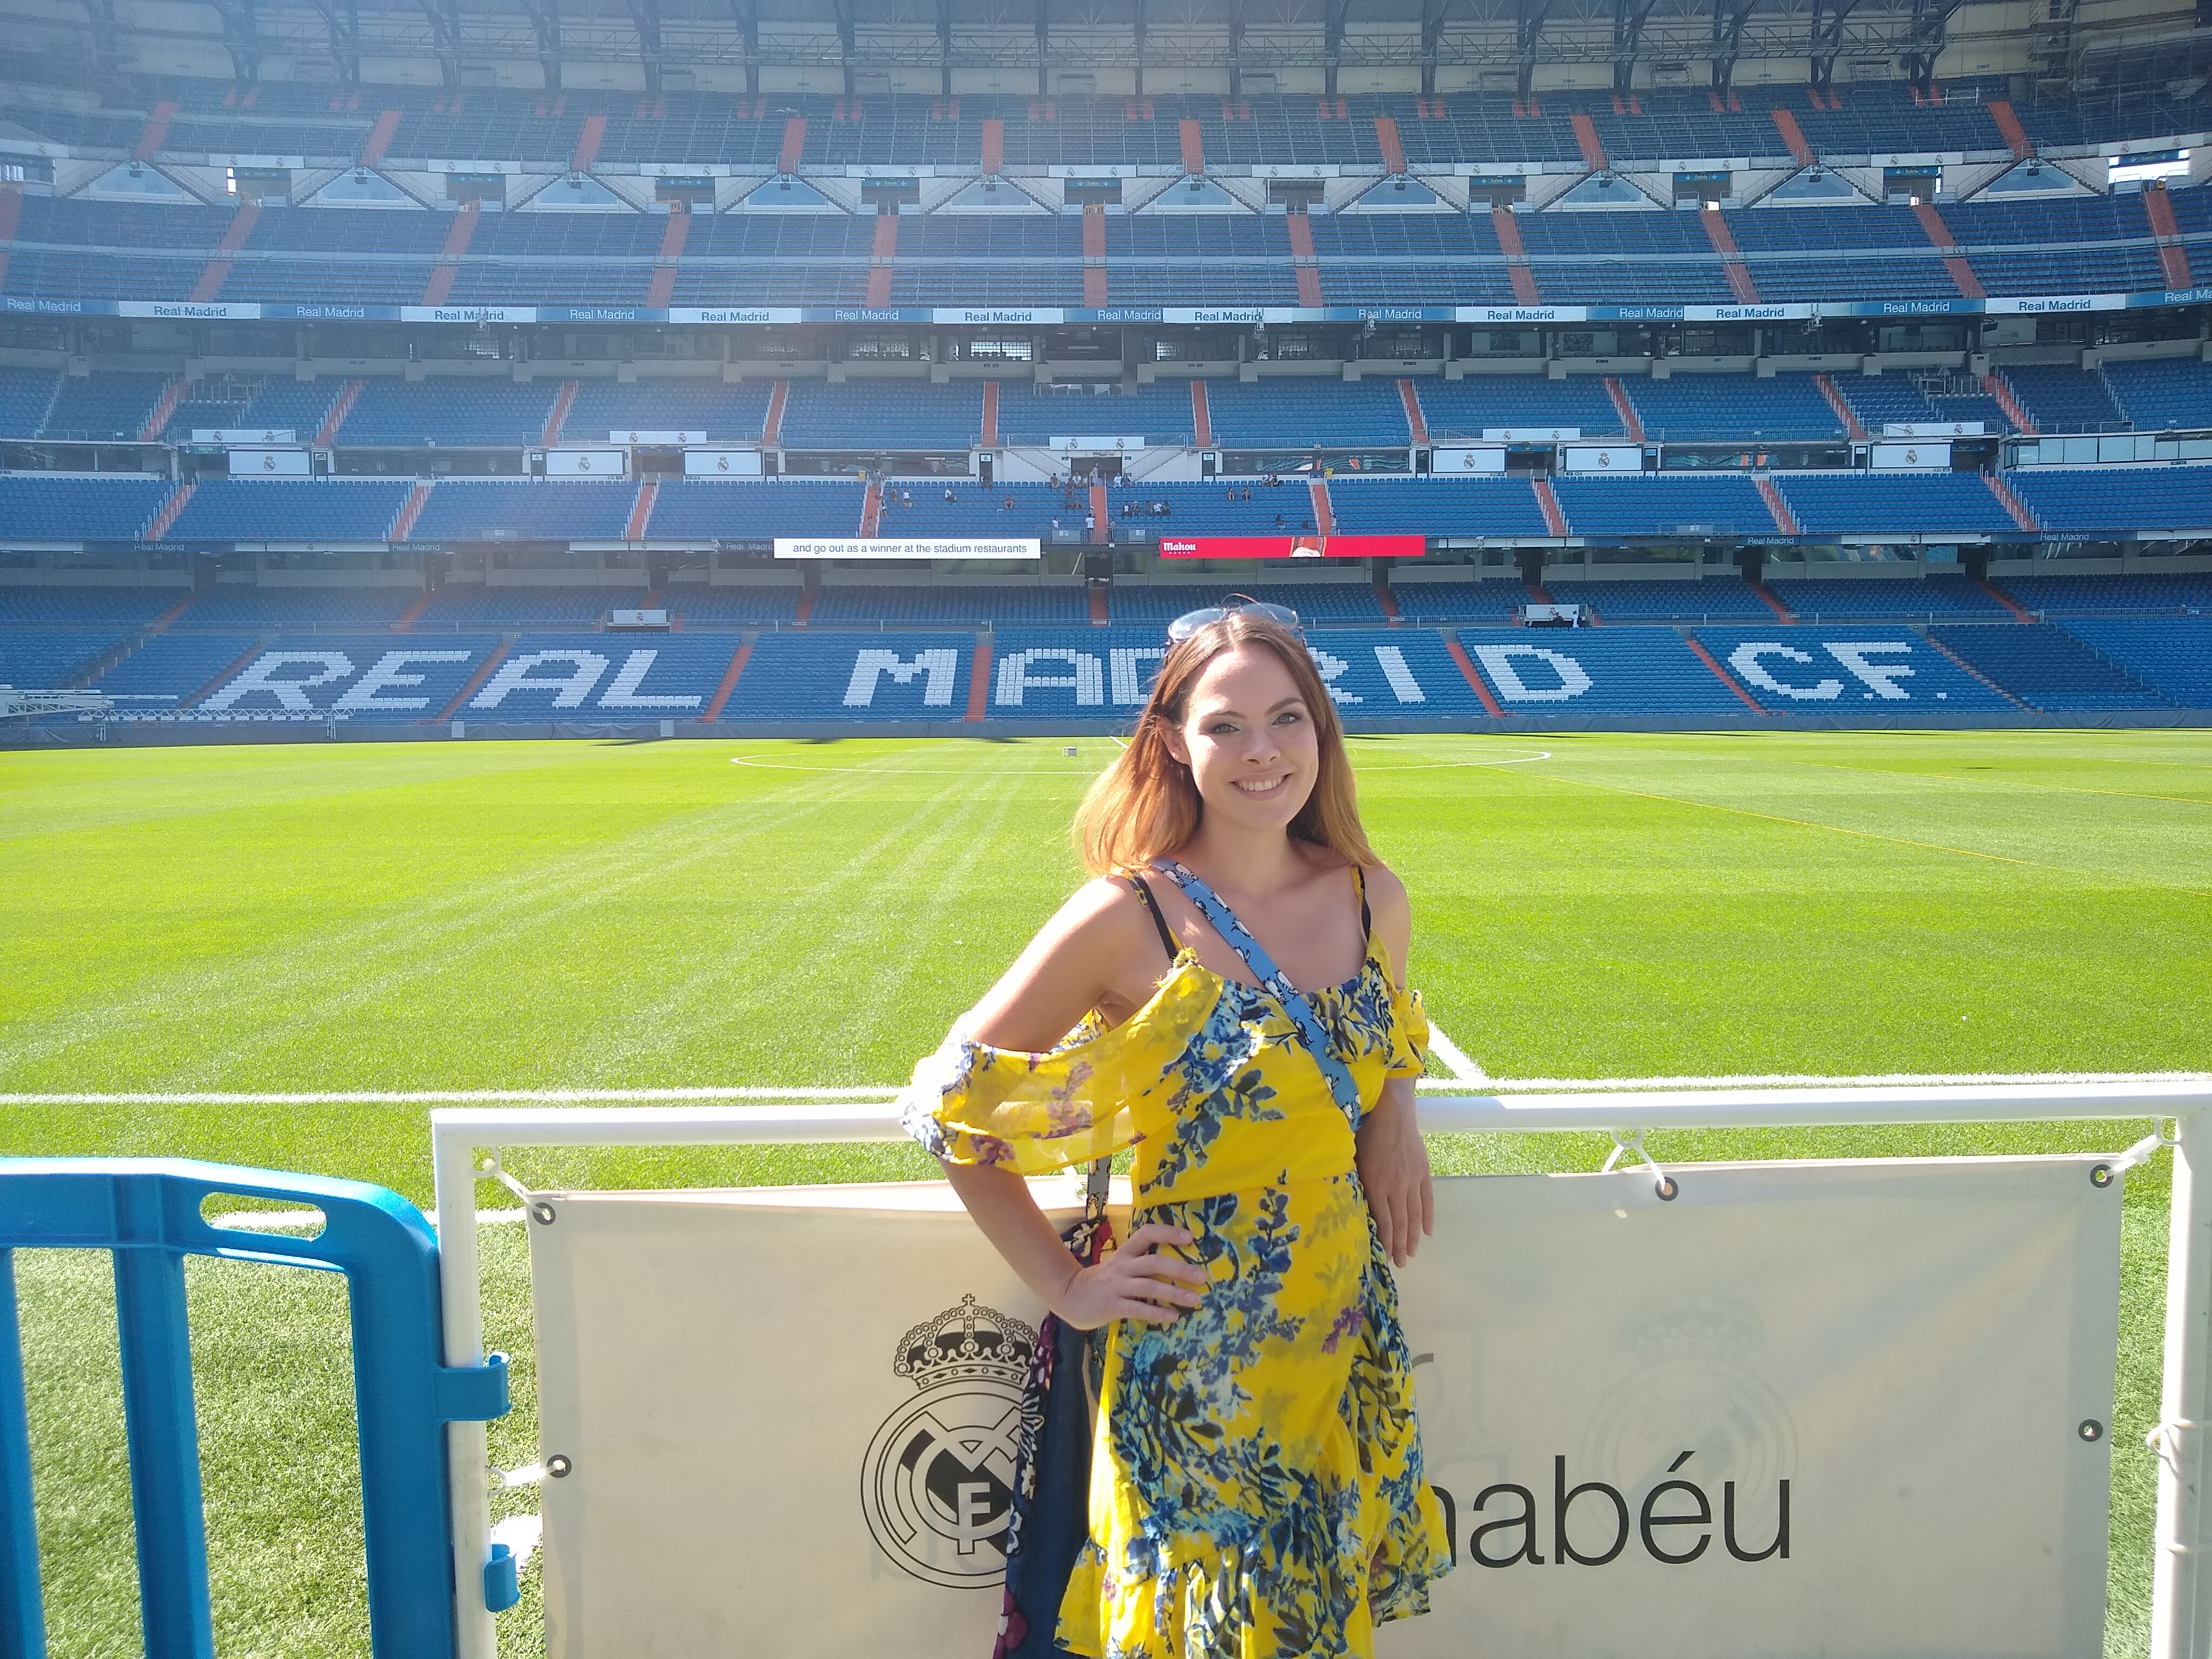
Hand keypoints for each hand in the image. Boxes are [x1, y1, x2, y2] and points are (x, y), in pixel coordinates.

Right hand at [1055, 1223, 1206, 1329]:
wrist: (1070, 1296)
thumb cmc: (1101, 1281)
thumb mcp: (1119, 1265)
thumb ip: (1140, 1263)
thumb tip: (1175, 1266)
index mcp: (1125, 1253)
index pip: (1147, 1234)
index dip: (1168, 1233)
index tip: (1190, 1237)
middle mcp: (1123, 1267)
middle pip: (1153, 1263)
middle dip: (1179, 1269)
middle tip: (1201, 1276)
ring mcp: (1117, 1287)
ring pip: (1150, 1287)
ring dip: (1175, 1293)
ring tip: (1195, 1300)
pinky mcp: (1113, 1306)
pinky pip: (1139, 1309)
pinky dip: (1158, 1313)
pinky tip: (1173, 1317)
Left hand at [1357, 1087, 1433, 1267]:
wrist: (1393, 1112)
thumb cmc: (1366, 1132)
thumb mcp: (1354, 1159)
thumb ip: (1357, 1182)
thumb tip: (1352, 1204)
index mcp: (1376, 1185)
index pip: (1382, 1221)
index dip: (1385, 1241)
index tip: (1384, 1257)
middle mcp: (1396, 1187)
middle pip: (1399, 1223)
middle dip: (1399, 1246)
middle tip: (1400, 1263)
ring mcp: (1412, 1181)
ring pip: (1414, 1215)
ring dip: (1413, 1237)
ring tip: (1412, 1253)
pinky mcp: (1423, 1173)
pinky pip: (1427, 1200)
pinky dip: (1428, 1217)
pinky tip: (1427, 1231)